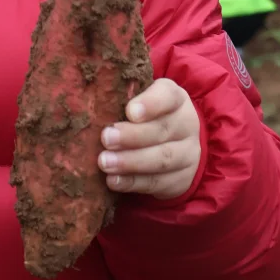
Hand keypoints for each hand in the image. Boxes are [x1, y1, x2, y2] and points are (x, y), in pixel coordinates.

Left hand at [98, 79, 200, 200]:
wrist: (176, 144)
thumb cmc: (146, 116)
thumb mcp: (140, 100)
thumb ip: (122, 97)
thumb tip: (91, 96)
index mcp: (176, 99)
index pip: (168, 96)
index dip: (150, 104)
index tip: (130, 111)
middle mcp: (186, 125)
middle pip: (162, 130)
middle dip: (132, 136)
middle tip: (106, 138)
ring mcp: (188, 154)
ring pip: (162, 159)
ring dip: (130, 162)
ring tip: (105, 162)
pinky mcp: (181, 179)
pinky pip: (157, 183)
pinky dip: (133, 183)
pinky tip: (113, 180)